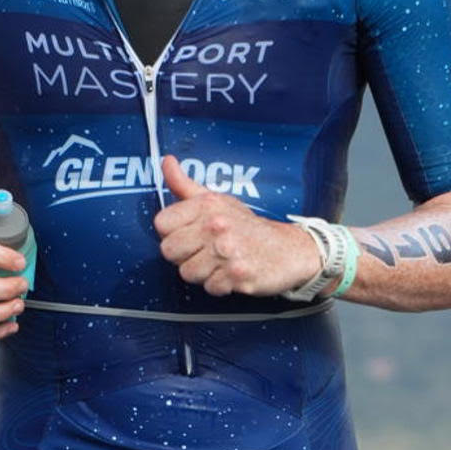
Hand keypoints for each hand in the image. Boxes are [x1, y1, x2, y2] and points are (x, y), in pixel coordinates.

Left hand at [153, 158, 321, 297]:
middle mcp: (216, 226)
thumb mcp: (217, 200)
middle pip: (169, 251)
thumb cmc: (248, 226)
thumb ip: (185, 185)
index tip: (189, 234)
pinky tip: (231, 273)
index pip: (161, 223)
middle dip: (184, 255)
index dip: (172, 232)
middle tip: (204, 251)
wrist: (288, 249)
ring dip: (202, 272)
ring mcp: (227, 251)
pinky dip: (220, 285)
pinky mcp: (237, 275)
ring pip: (187, 272)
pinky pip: (209, 287)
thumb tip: (166, 162)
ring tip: (219, 262)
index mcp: (207, 205)